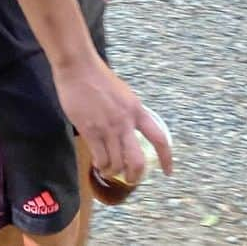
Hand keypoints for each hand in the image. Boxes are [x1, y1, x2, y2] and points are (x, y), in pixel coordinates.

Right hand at [53, 54, 172, 184]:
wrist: (78, 67)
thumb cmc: (99, 77)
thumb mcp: (124, 94)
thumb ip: (129, 113)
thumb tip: (130, 131)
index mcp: (137, 110)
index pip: (159, 138)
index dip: (166, 158)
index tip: (168, 171)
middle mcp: (125, 121)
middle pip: (137, 161)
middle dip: (135, 176)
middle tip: (130, 179)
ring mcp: (107, 127)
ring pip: (116, 164)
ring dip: (113, 172)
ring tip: (108, 169)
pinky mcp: (90, 130)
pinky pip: (100, 158)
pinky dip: (100, 165)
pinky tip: (98, 162)